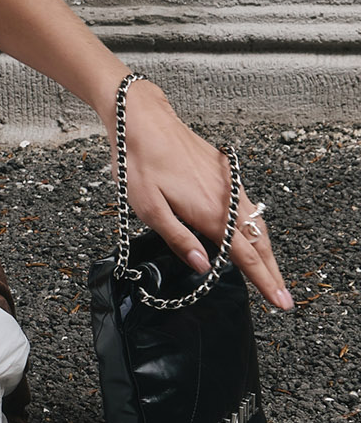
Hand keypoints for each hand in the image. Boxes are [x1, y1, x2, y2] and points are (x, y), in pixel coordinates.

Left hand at [114, 80, 292, 310]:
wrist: (142, 120)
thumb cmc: (139, 162)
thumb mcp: (148, 208)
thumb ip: (178, 239)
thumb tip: (204, 265)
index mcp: (210, 212)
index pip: (246, 256)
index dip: (264, 282)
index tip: (281, 302)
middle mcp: (226, 198)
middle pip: (259, 243)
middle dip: (273, 272)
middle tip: (283, 297)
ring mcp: (228, 184)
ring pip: (257, 224)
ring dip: (267, 251)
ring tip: (271, 273)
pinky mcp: (224, 173)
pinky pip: (249, 207)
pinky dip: (257, 228)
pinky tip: (252, 234)